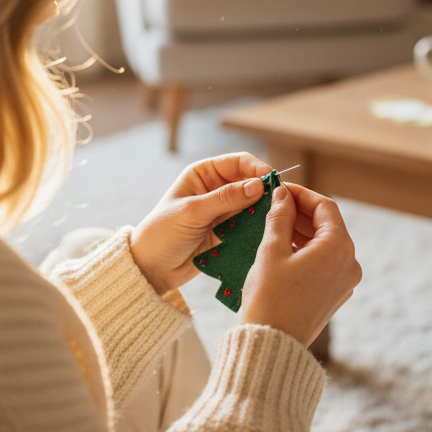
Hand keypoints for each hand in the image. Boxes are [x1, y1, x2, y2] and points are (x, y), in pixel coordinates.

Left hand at [130, 152, 272, 294]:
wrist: (151, 269)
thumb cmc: (162, 233)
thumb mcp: (192, 212)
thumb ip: (225, 198)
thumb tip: (258, 185)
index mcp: (203, 174)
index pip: (238, 162)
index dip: (256, 168)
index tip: (271, 180)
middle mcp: (215, 189)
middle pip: (249, 183)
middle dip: (264, 191)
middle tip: (280, 203)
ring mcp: (223, 211)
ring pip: (253, 205)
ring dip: (264, 210)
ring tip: (276, 219)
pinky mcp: (228, 232)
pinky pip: (249, 225)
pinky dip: (258, 227)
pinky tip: (267, 232)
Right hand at [240, 183, 361, 346]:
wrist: (273, 345)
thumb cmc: (270, 297)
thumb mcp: (271, 250)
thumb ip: (280, 217)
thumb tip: (283, 195)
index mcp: (339, 248)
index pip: (325, 207)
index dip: (301, 194)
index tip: (280, 189)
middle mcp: (350, 263)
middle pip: (327, 225)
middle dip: (300, 212)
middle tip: (273, 204)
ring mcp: (345, 281)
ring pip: (325, 244)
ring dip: (301, 231)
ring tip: (273, 224)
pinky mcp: (335, 294)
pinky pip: (323, 262)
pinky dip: (305, 251)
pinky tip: (281, 247)